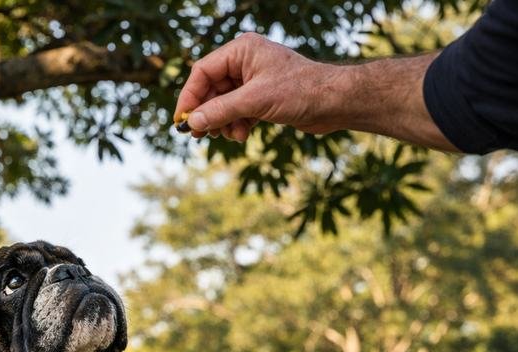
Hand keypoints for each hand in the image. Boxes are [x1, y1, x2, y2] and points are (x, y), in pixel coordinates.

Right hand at [174, 32, 341, 140]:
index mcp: (242, 51)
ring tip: (230, 135)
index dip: (190, 97)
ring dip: (223, 122)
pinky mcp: (261, 97)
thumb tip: (193, 122)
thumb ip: (221, 111)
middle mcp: (245, 62)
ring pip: (223, 103)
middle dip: (207, 113)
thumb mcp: (255, 101)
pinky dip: (236, 124)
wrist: (335, 102)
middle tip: (200, 135)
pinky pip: (236, 111)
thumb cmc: (300, 91)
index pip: (203, 72)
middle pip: (211, 89)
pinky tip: (243, 134)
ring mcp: (253, 80)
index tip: (183, 120)